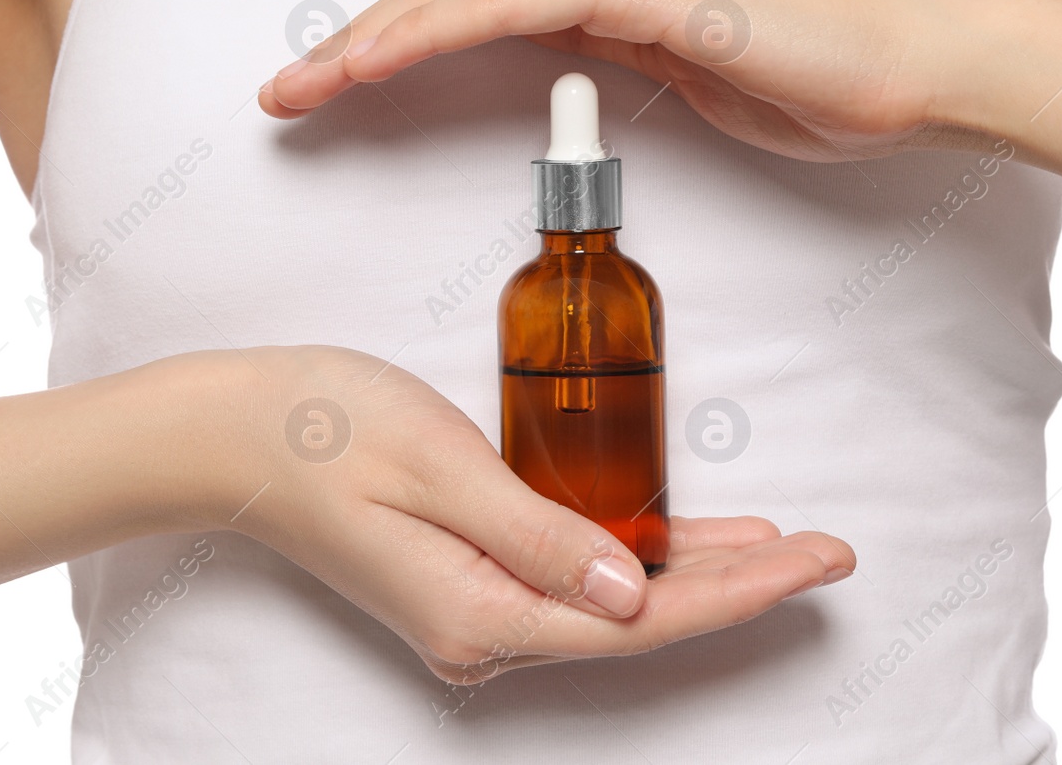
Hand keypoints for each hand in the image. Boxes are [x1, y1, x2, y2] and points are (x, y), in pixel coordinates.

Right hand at [185, 345, 853, 683]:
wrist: (233, 432)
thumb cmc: (324, 430)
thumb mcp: (440, 468)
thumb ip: (539, 534)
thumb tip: (632, 593)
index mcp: (479, 613)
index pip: (642, 620)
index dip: (741, 592)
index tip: (814, 560)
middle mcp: (482, 631)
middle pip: (641, 621)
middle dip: (742, 586)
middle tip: (829, 551)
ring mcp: (474, 610)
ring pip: (615, 601)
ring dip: (699, 574)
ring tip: (782, 546)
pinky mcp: (468, 578)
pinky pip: (577, 577)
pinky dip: (640, 556)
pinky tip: (683, 540)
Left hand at [259, 0, 956, 161]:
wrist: (905, 65)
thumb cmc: (804, 72)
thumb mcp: (677, 56)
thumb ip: (602, 37)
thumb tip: (539, 49)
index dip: (389, 36)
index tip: (328, 85)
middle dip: (356, 41)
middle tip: (282, 94)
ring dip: (368, 41)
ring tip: (298, 91)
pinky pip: (506, 3)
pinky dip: (429, 33)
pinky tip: (369, 65)